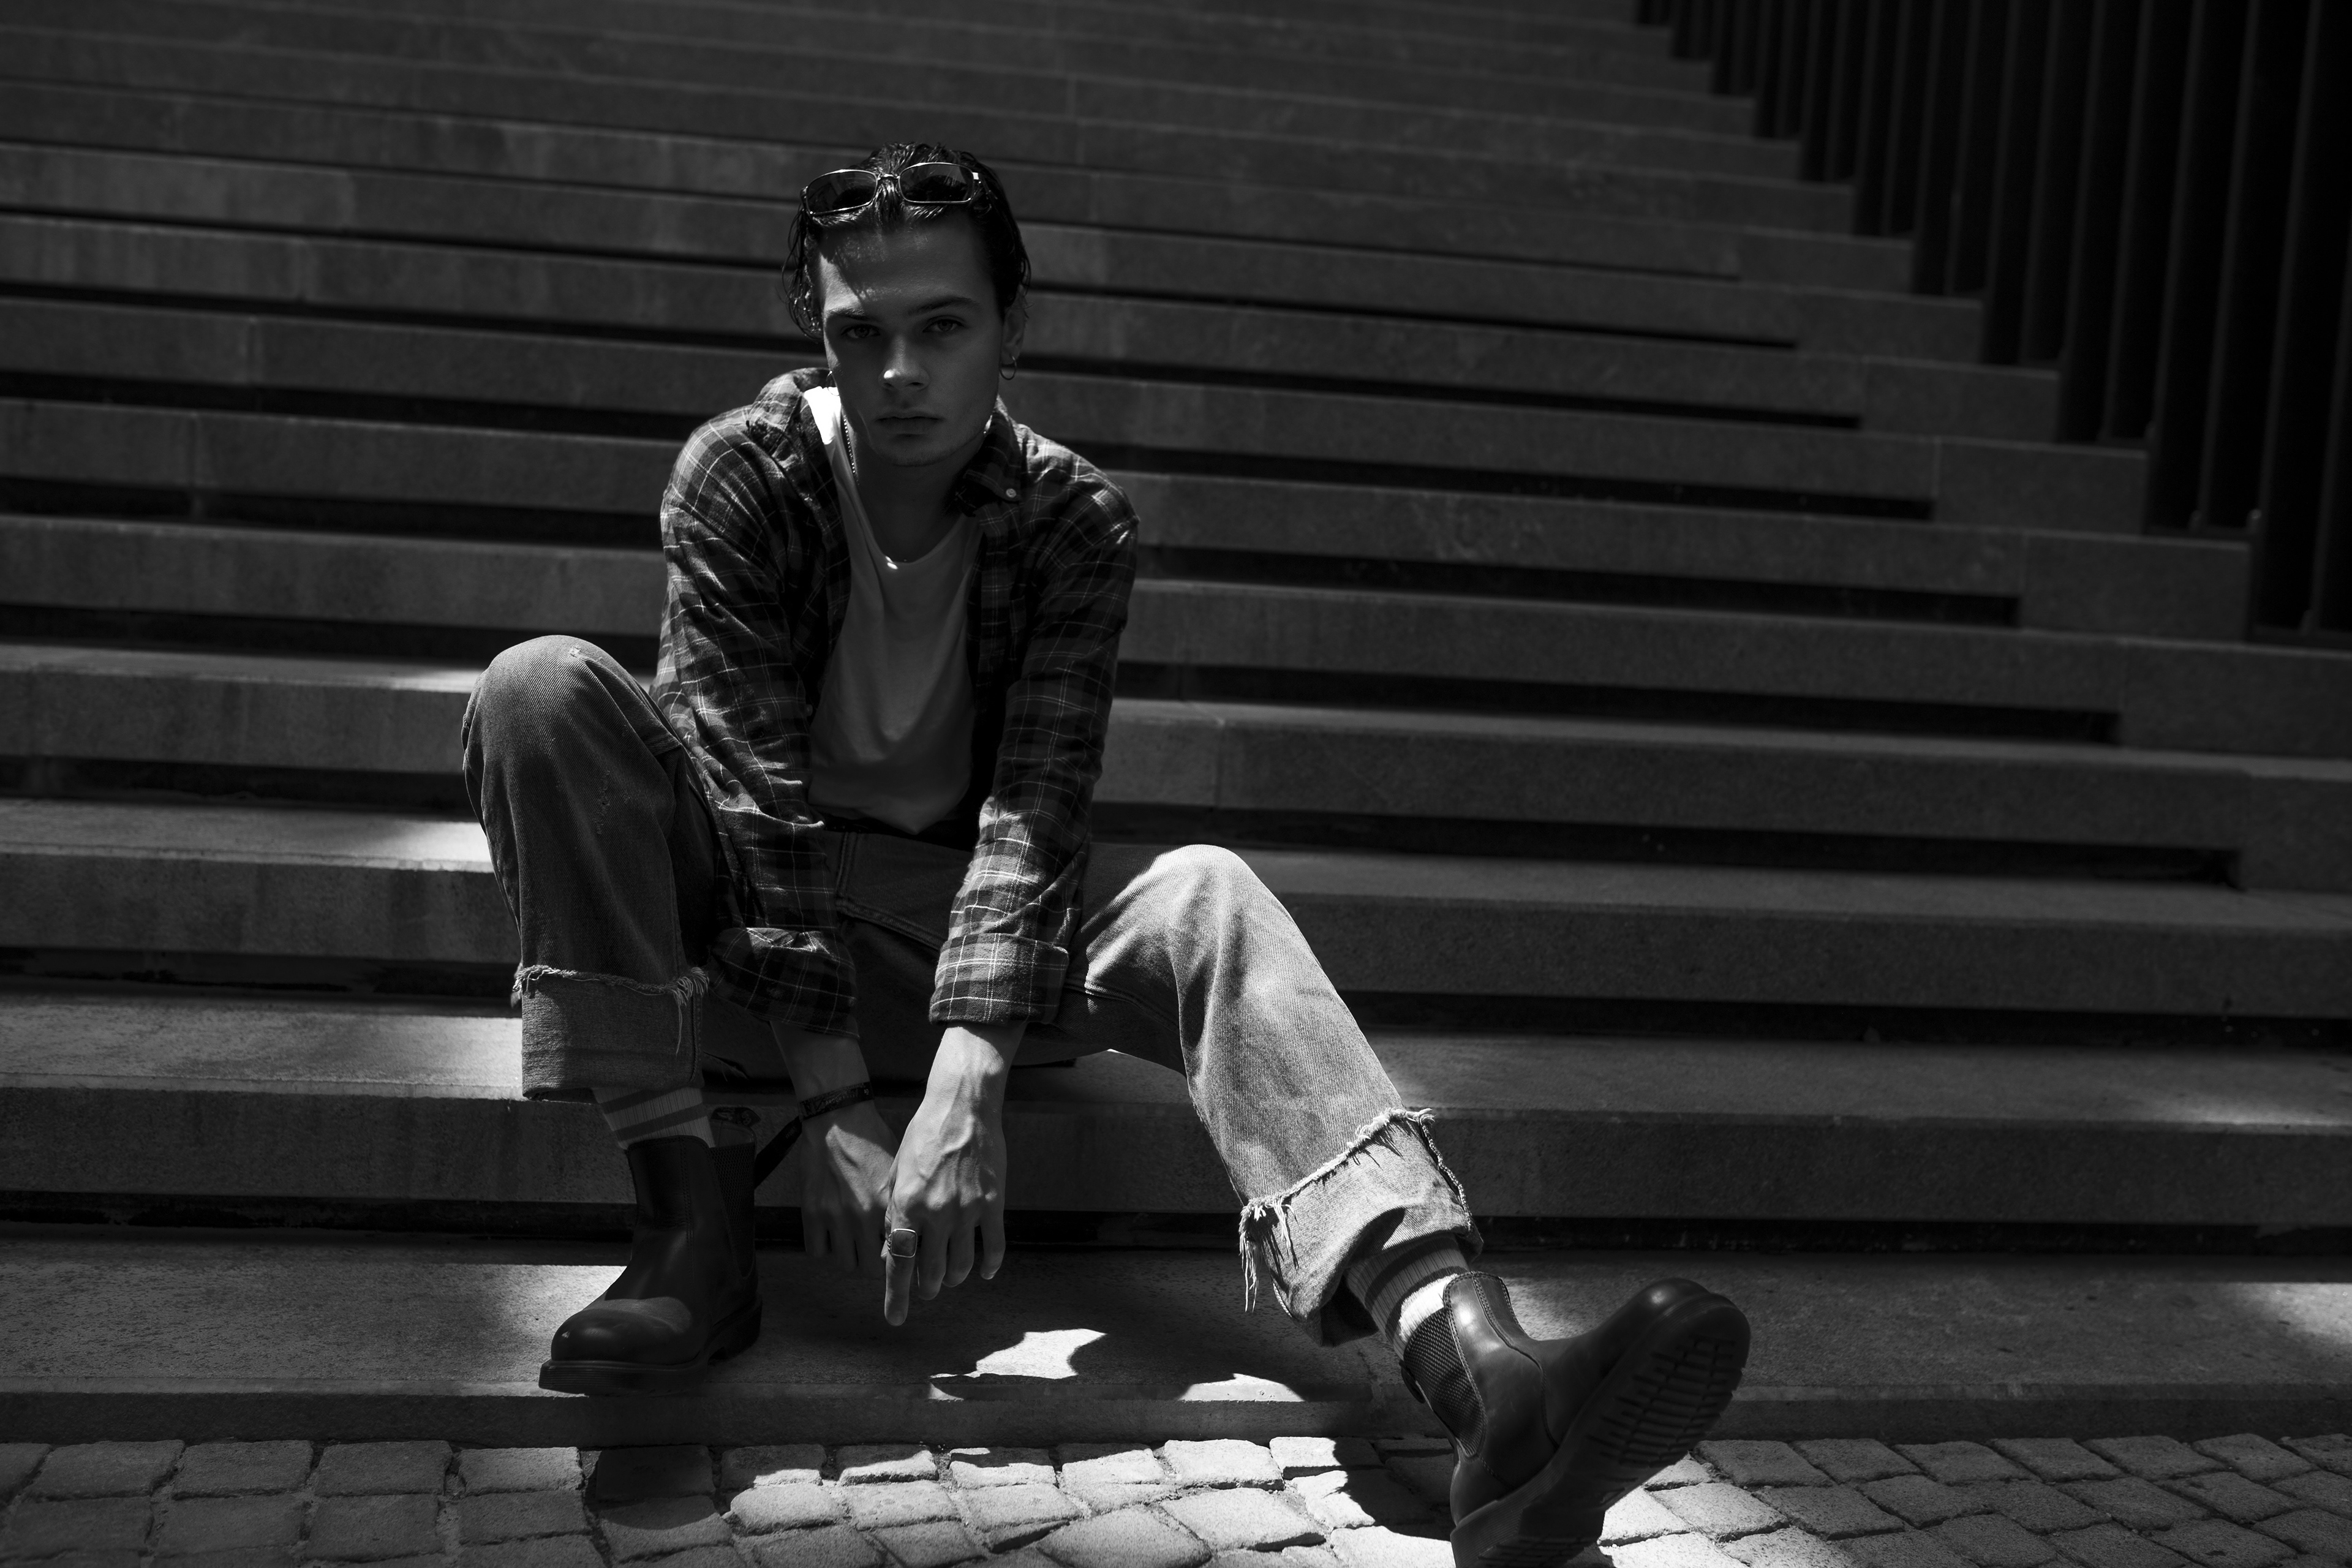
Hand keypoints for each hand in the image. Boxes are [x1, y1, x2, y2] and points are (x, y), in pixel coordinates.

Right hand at [798, 1101, 896, 1274]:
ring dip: (848, 1257)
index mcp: (888, 1205)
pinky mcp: (811, 1212)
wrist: (838, 1119)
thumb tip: (912, 1232)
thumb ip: (901, 1204)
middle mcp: (862, 1215)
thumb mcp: (898, 1171)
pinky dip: (824, 1248)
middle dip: (872, 1264)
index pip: (897, 1254)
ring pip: (843, 1264)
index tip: (894, 1254)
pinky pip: (816, 1251)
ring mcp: (835, 1216)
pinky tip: (830, 1235)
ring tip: (851, 1243)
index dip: (896, 1258)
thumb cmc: (872, 1140)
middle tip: (872, 1252)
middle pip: (869, 1268)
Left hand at [883, 1022, 1021, 1324]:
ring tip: (949, 1278)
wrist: (962, 1105)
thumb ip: (895, 1211)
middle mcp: (935, 1212)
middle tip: (926, 1289)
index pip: (898, 1262)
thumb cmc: (924, 1134)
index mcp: (906, 1204)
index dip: (896, 1295)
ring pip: (961, 1265)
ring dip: (954, 1278)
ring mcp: (967, 1209)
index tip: (895, 1318)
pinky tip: (987, 1272)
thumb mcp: (898, 1172)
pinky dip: (990, 1264)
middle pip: (930, 1271)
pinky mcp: (993, 1202)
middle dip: (927, 1288)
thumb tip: (892, 1249)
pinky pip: (994, 1246)